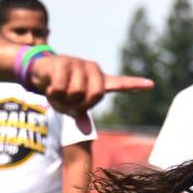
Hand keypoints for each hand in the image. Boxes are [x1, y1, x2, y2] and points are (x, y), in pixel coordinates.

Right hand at [28, 55, 153, 132]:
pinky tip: (50, 88)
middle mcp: (93, 70)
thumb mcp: (71, 105)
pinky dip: (54, 93)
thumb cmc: (61, 90)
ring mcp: (79, 64)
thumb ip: (80, 115)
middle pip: (95, 96)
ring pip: (77, 92)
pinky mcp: (64, 61)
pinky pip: (62, 86)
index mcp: (99, 81)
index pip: (121, 83)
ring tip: (58, 94)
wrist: (40, 72)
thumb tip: (86, 131)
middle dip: (81, 105)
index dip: (135, 85)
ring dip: (64, 99)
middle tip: (70, 104)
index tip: (151, 85)